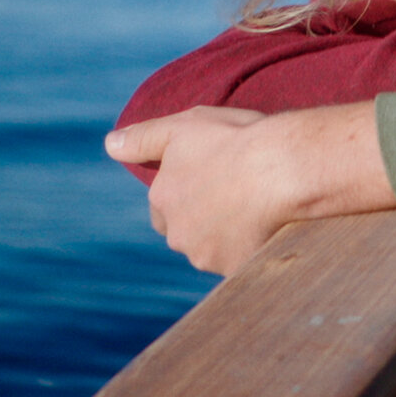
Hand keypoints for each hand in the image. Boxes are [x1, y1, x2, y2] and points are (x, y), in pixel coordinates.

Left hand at [105, 102, 395, 274]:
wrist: (286, 169)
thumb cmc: (237, 140)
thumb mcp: (184, 126)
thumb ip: (144, 138)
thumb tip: (109, 144)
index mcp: (163, 197)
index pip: (164, 205)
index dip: (188, 190)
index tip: (213, 176)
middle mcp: (179, 234)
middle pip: (187, 231)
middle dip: (204, 217)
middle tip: (236, 191)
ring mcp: (209, 255)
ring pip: (213, 248)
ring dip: (227, 234)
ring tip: (259, 206)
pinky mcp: (239, 270)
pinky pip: (241, 261)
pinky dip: (251, 247)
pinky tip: (271, 224)